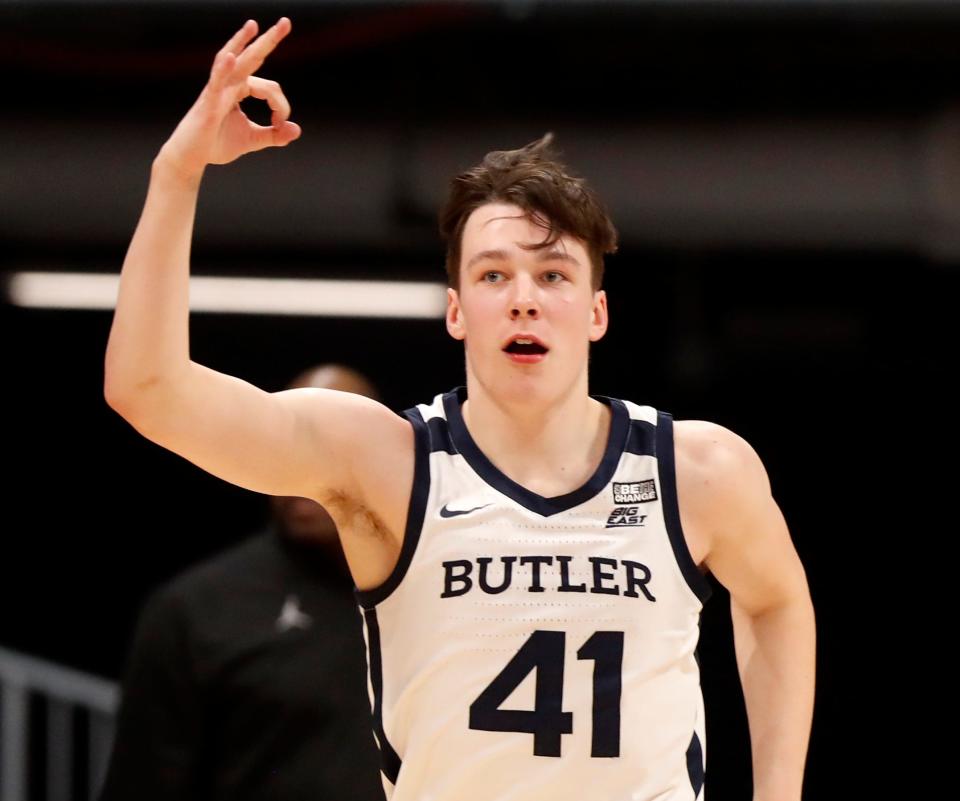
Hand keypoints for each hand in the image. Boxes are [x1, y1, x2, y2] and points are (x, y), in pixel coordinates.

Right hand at [156, 18, 300, 180]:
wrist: (191, 157)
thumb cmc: (216, 144)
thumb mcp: (252, 140)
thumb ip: (275, 135)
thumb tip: (296, 130)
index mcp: (240, 88)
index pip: (270, 88)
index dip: (281, 107)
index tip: (280, 125)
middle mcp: (229, 83)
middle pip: (252, 57)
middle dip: (269, 40)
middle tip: (286, 22)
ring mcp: (217, 90)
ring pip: (233, 63)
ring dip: (243, 42)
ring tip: (254, 25)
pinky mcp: (207, 103)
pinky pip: (216, 83)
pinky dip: (224, 69)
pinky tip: (233, 57)